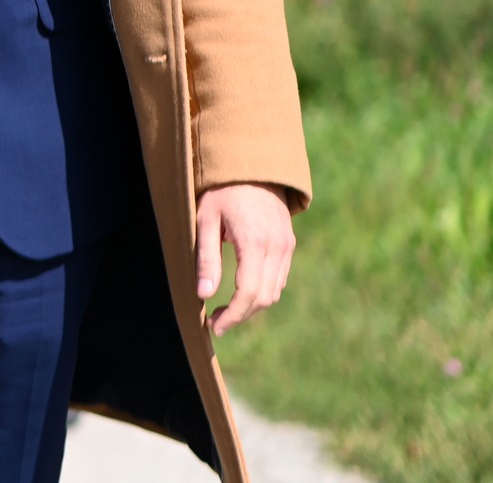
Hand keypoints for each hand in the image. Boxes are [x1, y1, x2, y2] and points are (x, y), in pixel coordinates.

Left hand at [195, 182, 295, 335]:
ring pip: (275, 291)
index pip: (249, 292)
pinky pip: (279, 278)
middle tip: (215, 323)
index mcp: (254, 242)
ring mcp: (287, 246)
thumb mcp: (205, 221)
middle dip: (240, 315)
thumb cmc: (220, 191)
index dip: (232, 315)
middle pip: (264, 297)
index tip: (214, 326)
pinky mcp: (289, 244)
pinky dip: (262, 291)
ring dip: (252, 306)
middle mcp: (277, 247)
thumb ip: (206, 258)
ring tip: (225, 310)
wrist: (251, 166)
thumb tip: (203, 294)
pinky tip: (241, 291)